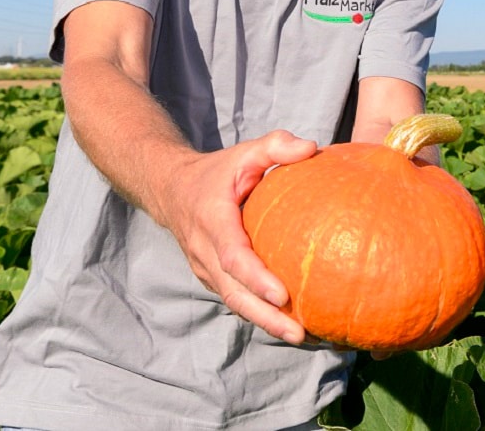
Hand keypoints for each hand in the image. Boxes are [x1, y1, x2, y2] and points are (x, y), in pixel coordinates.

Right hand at [153, 129, 318, 344]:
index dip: (257, 279)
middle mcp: (206, 252)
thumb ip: (275, 145)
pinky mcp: (213, 278)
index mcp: (213, 222)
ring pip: (235, 302)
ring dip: (266, 323)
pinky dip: (261, 315)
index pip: (234, 257)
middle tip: (299, 334)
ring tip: (302, 337)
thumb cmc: (218, 172)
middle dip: (266, 318)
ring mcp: (206, 270)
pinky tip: (292, 324)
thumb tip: (313, 149)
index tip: (283, 295)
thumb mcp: (244, 152)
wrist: (171, 190)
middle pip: (235, 294)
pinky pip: (237, 299)